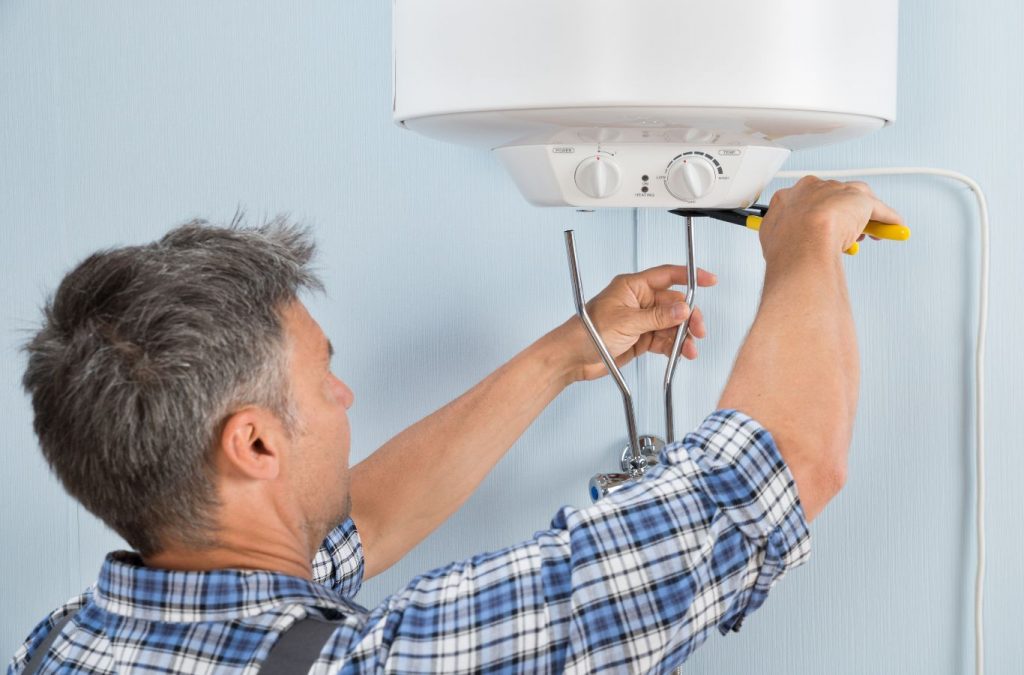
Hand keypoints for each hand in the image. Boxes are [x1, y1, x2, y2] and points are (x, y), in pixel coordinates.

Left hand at [552, 265, 717, 382]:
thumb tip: (682, 309)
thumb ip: (657, 317)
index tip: (709, 279)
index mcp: (632, 287)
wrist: (572, 358)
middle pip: (673, 304)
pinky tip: (680, 353)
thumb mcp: (626, 322)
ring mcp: (640, 321)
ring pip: (671, 325)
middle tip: (698, 330)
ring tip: (689, 349)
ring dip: (682, 337)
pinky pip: (663, 340)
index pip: (666, 275)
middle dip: (688, 317)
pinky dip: (673, 347)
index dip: (689, 276)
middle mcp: (638, 302)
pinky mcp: (640, 339)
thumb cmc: (586, 333)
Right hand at [759, 176, 904, 266]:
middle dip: (842, 215)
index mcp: (791, 195)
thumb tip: (779, 244)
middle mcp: (815, 188)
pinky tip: (893, 227)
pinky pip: (879, 210)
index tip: (820, 227)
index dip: (816, 216)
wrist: (801, 242)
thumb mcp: (772, 238)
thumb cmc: (785, 245)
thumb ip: (779, 235)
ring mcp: (838, 192)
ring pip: (858, 199)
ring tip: (873, 231)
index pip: (808, 200)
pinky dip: (888, 219)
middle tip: (847, 234)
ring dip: (867, 215)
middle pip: (835, 197)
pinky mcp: (861, 201)